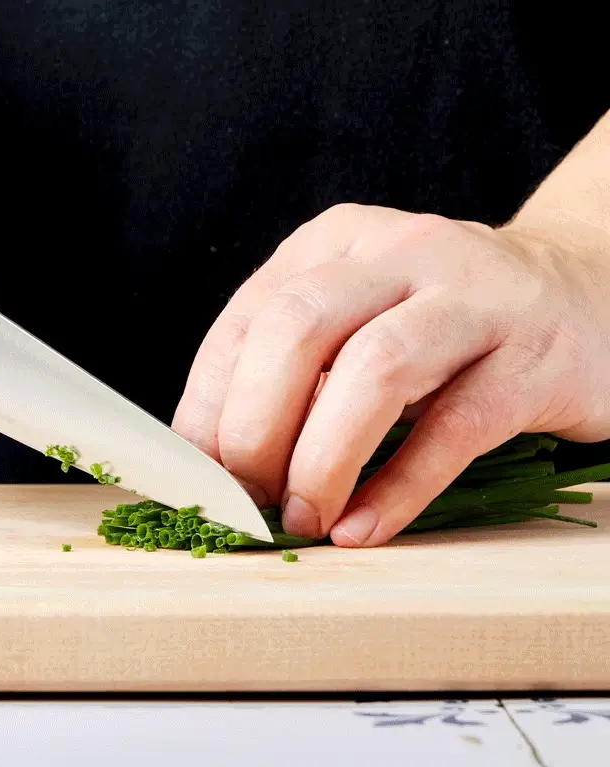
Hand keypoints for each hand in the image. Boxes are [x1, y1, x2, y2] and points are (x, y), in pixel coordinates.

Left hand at [172, 204, 609, 546]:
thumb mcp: (358, 315)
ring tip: (304, 517)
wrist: (586, 293)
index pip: (247, 318)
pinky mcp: (533, 357)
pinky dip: (398, 487)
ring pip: (375, 369)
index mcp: (335, 240)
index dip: (209, 402)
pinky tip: (362, 526)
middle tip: (247, 496)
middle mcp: (399, 251)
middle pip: (297, 328)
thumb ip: (294, 367)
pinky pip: (455, 426)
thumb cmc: (443, 321)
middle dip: (254, 425)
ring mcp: (473, 298)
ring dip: (323, 457)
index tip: (196, 473)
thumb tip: (210, 454)